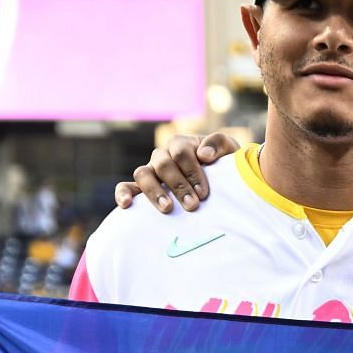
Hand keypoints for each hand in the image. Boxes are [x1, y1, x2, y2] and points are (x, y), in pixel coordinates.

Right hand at [111, 132, 240, 213]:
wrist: (221, 183)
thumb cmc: (224, 166)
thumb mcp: (229, 152)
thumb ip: (219, 144)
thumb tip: (203, 154)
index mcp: (181, 144)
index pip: (182, 153)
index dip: (192, 172)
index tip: (204, 193)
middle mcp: (163, 156)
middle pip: (163, 164)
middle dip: (178, 186)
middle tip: (193, 205)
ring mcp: (150, 171)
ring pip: (142, 174)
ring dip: (154, 191)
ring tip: (168, 208)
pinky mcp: (141, 187)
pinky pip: (126, 186)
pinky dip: (123, 193)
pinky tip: (127, 205)